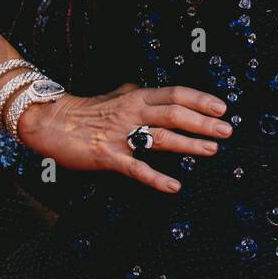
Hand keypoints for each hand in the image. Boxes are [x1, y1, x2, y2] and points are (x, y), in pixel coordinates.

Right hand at [17, 81, 232, 193]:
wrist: (50, 121)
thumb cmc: (85, 110)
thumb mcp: (115, 95)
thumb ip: (136, 94)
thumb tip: (155, 92)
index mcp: (135, 96)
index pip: (174, 93)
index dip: (200, 100)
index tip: (223, 108)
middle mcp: (132, 111)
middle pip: (174, 113)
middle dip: (203, 122)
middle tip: (228, 130)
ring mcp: (121, 134)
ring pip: (161, 137)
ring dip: (188, 145)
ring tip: (212, 151)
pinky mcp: (108, 156)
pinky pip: (136, 168)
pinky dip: (156, 177)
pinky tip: (174, 186)